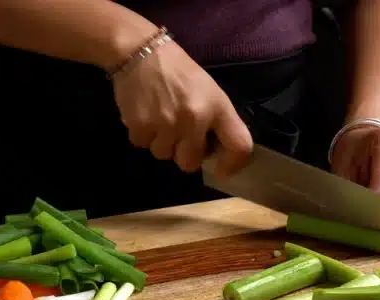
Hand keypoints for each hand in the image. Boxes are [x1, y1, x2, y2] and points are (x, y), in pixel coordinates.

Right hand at [111, 41, 252, 179]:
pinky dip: (143, 134)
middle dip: (184, 153)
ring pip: (164, 156)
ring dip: (162, 142)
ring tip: (160, 117)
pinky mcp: (140, 126)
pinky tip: (145, 113)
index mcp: (217, 107)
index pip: (239, 146)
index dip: (233, 165)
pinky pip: (143, 145)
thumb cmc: (179, 72)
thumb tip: (214, 154)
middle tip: (179, 132)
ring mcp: (166, 124)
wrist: (140, 50)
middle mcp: (194, 119)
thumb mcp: (209, 91)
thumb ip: (216, 122)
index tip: (221, 170)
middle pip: (191, 163)